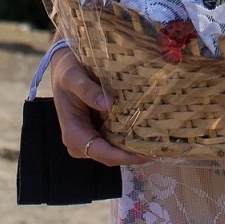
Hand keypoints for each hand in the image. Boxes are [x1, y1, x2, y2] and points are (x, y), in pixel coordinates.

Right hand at [50, 47, 150, 166]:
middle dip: (133, 156)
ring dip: (133, 149)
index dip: (123, 156)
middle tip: (160, 150)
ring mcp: (90, 138)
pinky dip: (130, 139)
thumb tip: (106, 103)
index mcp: (73, 134)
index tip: (144, 154)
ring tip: (158, 144)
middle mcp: (81, 142)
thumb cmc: (66, 72)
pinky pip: (115, 141)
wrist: (64, 67)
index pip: (100, 152)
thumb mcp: (72, 76)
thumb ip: (86, 90)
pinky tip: (148, 134)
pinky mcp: (98, 131)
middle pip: (109, 157)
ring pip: (114, 151)